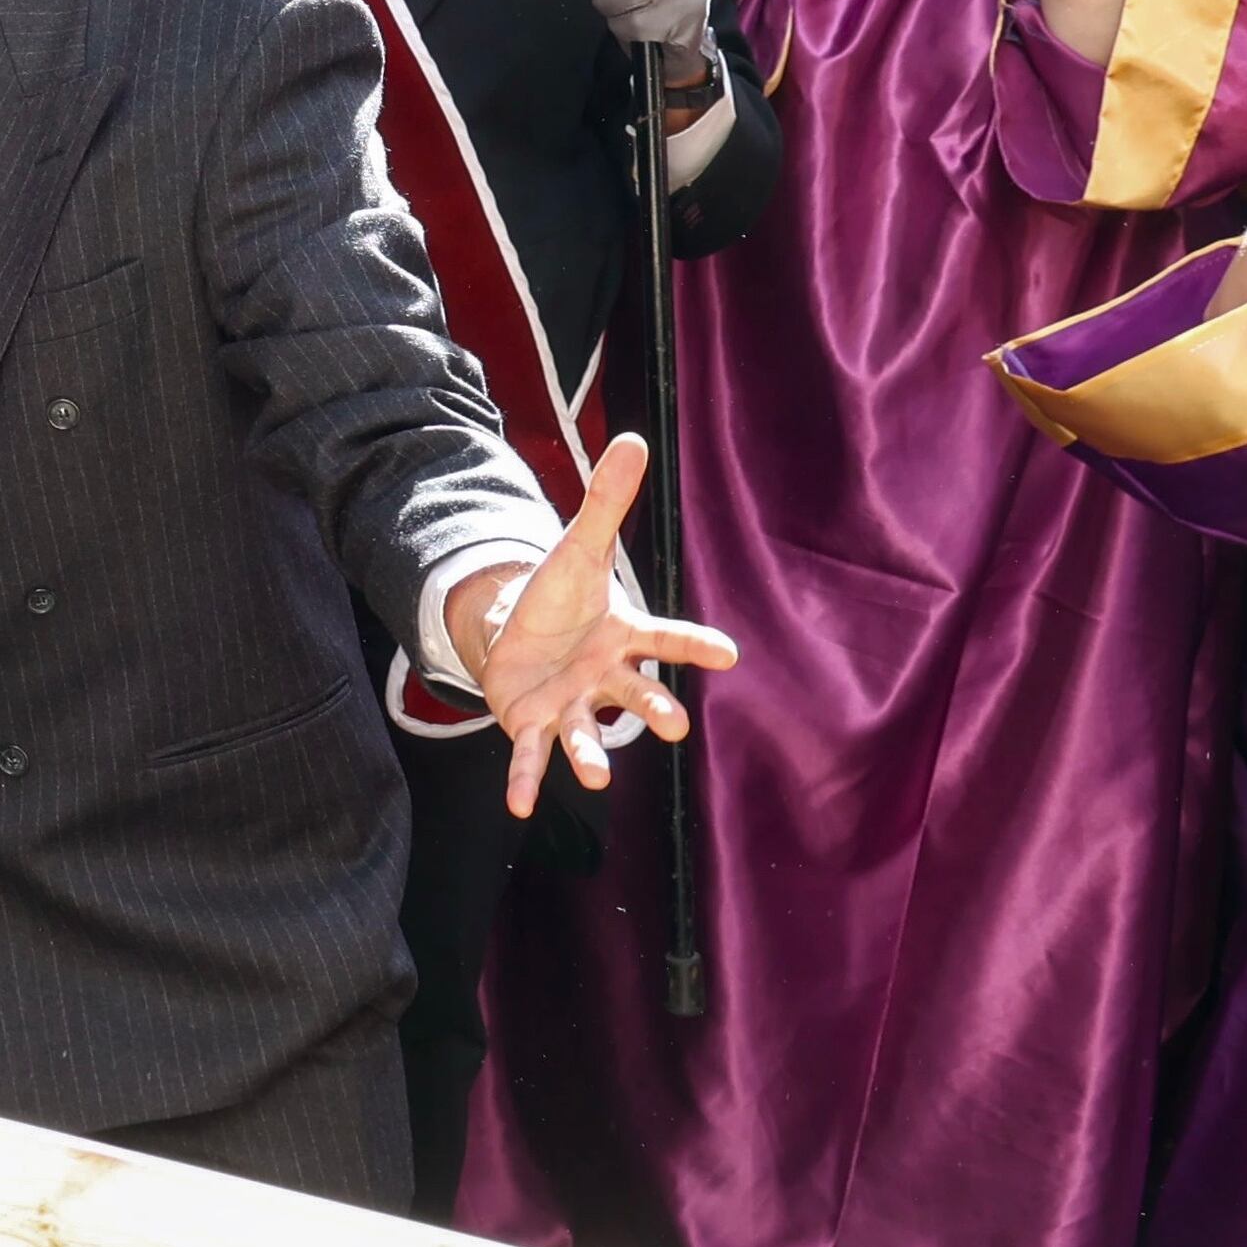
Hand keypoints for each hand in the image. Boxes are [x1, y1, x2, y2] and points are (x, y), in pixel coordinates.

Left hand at [441, 437, 735, 817]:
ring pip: (587, 731)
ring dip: (591, 753)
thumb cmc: (560, 598)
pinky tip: (520, 807)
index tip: (728, 653)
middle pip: (635, 695)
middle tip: (673, 727)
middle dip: (652, 711)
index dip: (694, 645)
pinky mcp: (532, 723)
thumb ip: (606, 502)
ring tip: (597, 775)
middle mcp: (604, 678)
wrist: (518, 633)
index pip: (666, 638)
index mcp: (623, 637)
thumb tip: (632, 439)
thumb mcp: (578, 547)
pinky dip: (527, 779)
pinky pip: (531, 755)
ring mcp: (570, 705)